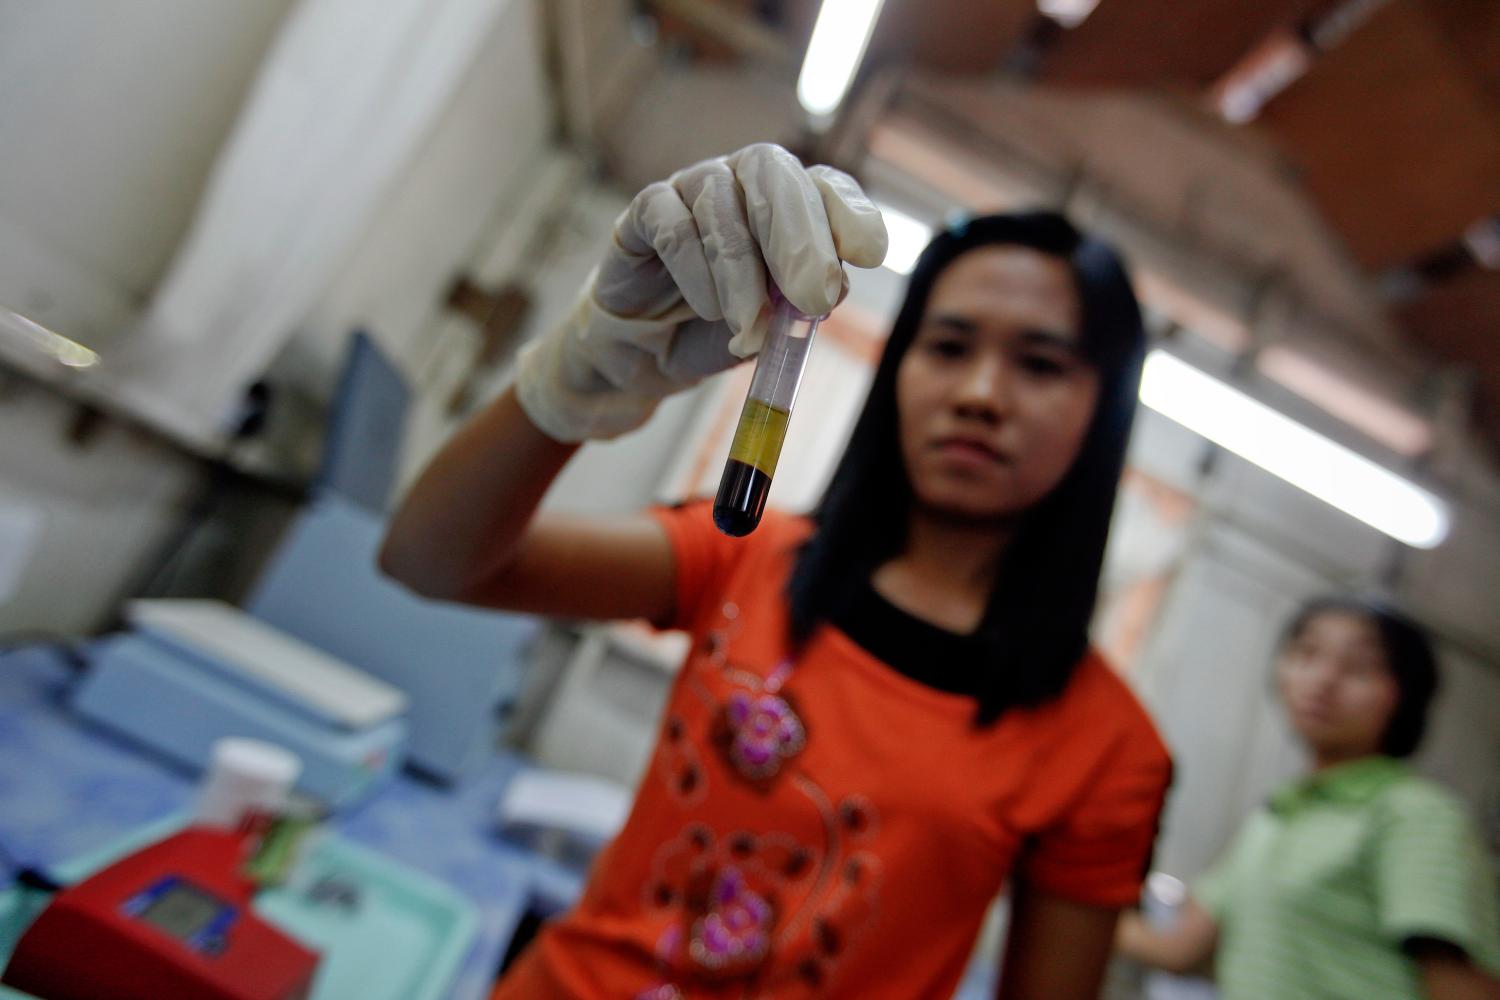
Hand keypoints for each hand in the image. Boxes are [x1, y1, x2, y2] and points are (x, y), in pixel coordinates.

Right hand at [515, 143, 887, 441]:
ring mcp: (693, 187)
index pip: (827, 187)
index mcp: (791, 202)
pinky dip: (694, 271)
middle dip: (800, 239)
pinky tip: (708, 310)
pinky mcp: (646, 210)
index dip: (850, 214)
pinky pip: (671, 224)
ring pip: (720, 204)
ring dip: (741, 270)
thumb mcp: (777, 324)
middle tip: (815, 297)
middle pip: (774, 177)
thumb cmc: (723, 327)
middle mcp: (745, 180)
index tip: (869, 255)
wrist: (652, 353)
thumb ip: (805, 302)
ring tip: (749, 324)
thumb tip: (832, 287)